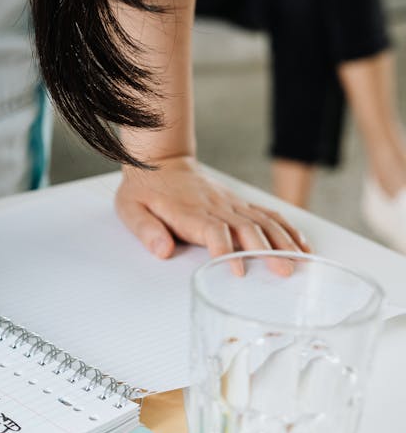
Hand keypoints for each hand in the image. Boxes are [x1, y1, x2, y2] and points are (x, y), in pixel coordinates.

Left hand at [115, 157, 310, 261]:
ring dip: (283, 241)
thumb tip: (162, 250)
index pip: (213, 231)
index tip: (238, 271)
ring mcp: (229, 203)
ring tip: (300, 260)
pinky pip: (266, 213)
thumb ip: (145, 230)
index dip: (227, 250)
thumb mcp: (130, 210)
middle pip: (246, 228)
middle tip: (284, 270)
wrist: (160, 162)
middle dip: (267, 250)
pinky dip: (286, 228)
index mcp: (188, 213)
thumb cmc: (144, 189)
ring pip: (262, 220)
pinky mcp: (237, 202)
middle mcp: (214, 207)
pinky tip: (301, 244)